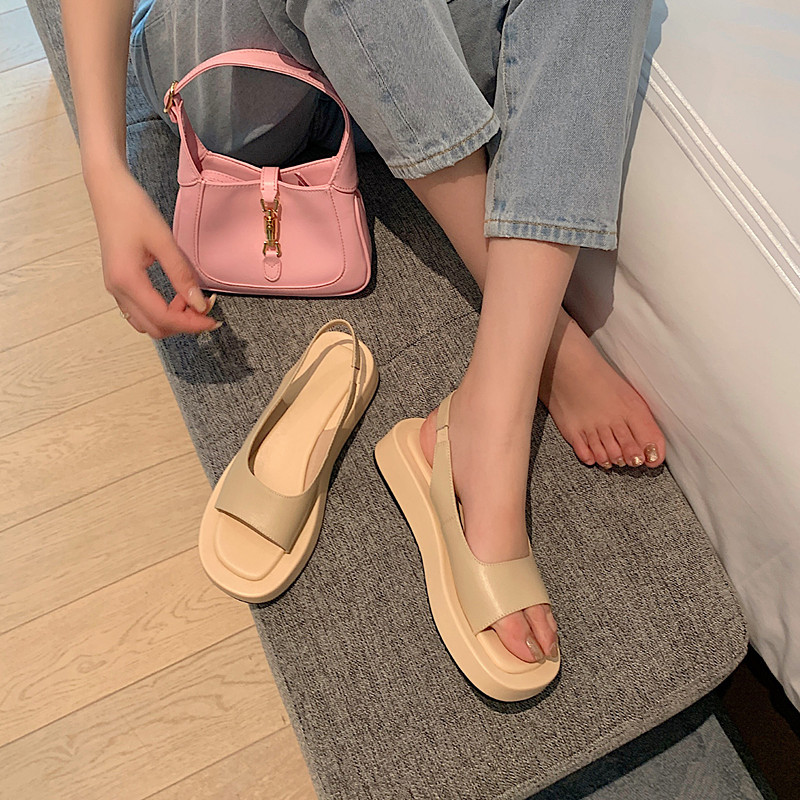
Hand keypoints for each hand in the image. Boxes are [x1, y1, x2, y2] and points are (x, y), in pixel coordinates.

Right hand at [86, 162, 220, 338]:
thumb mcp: (163, 240)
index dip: (191, 324)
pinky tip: (176, 295)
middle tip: (204, 307)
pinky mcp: (118, 282)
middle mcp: (117, 290)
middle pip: (155, 327)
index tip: (212, 319)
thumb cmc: (132, 208)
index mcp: (127, 280)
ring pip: (146, 323)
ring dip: (171, 319)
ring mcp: (115, 288)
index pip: (163, 318)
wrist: (107, 189)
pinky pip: (140, 311)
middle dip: (182, 323)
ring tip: (191, 299)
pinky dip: (160, 311)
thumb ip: (182, 275)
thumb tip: (199, 303)